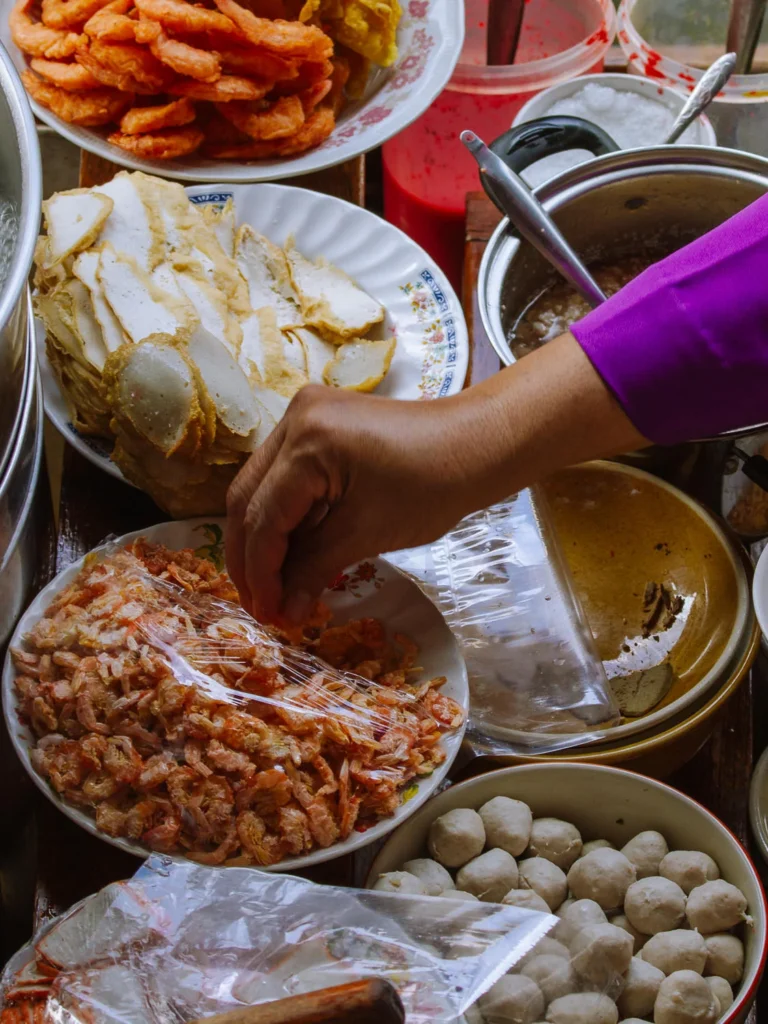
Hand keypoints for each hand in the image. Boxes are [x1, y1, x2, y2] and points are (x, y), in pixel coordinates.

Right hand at [226, 333, 646, 622]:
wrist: (478, 444)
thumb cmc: (434, 486)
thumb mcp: (368, 533)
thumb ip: (314, 569)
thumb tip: (282, 612)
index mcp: (307, 441)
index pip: (264, 517)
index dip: (261, 573)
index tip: (267, 615)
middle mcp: (294, 418)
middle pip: (248, 497)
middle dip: (251, 557)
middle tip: (262, 605)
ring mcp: (304, 415)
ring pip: (262, 487)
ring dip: (266, 538)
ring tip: (275, 587)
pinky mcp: (318, 424)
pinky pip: (286, 475)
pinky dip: (287, 516)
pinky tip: (294, 554)